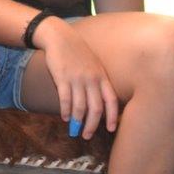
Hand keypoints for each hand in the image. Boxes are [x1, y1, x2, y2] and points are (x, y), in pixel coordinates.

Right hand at [32, 17, 118, 138]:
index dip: (112, 117)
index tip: (111, 129)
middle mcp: (92, 79)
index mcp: (102, 77)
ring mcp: (77, 79)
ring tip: (74, 130)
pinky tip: (64, 117)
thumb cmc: (79, 54)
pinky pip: (65, 99)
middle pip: (95, 109)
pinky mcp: (62, 78)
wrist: (61, 37)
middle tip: (87, 136)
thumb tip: (102, 105)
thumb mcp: (95, 66)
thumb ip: (100, 83)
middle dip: (92, 125)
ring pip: (80, 107)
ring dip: (77, 121)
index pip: (111, 101)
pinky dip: (65, 111)